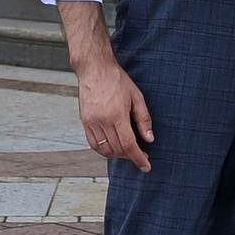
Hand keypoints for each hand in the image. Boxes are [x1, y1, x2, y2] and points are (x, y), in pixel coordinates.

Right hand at [76, 45, 154, 167]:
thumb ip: (144, 119)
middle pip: (117, 149)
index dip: (138, 158)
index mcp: (116, 114)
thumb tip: (149, 139)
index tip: (146, 166)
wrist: (95, 68)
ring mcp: (91, 122)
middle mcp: (102, 121)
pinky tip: (113, 147)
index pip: (128, 144)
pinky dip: (104, 150)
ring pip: (105, 150)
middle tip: (141, 155)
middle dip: (130, 156)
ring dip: (118, 155)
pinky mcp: (84, 122)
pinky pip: (94, 144)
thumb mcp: (137, 96)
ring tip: (128, 151)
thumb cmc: (117, 80)